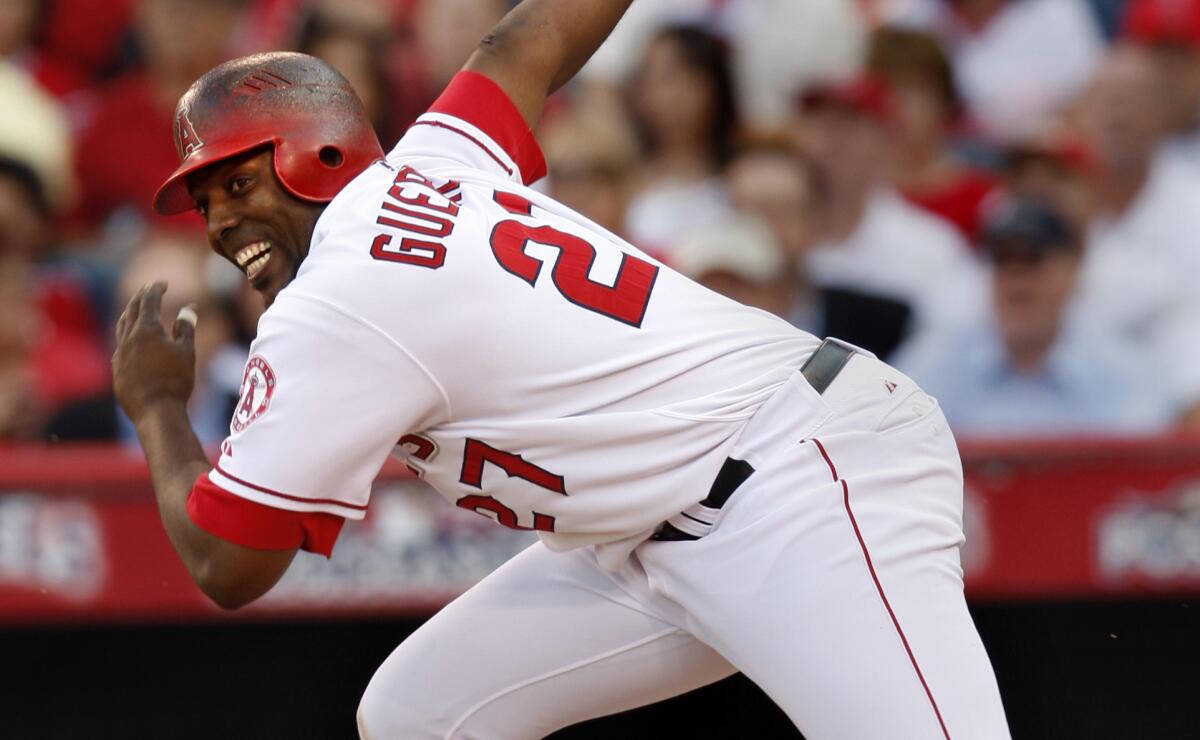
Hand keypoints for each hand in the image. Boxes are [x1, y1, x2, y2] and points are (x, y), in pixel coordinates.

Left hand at [113, 282, 196, 424]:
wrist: (155, 411)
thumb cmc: (176, 380)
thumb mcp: (186, 351)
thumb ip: (186, 327)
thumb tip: (190, 308)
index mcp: (146, 329)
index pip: (149, 301)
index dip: (156, 289)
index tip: (163, 282)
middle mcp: (129, 338)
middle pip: (132, 310)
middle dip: (141, 296)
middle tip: (149, 288)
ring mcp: (120, 353)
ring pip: (122, 326)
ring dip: (130, 312)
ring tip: (136, 307)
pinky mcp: (117, 368)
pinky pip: (119, 344)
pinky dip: (126, 333)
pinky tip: (130, 338)